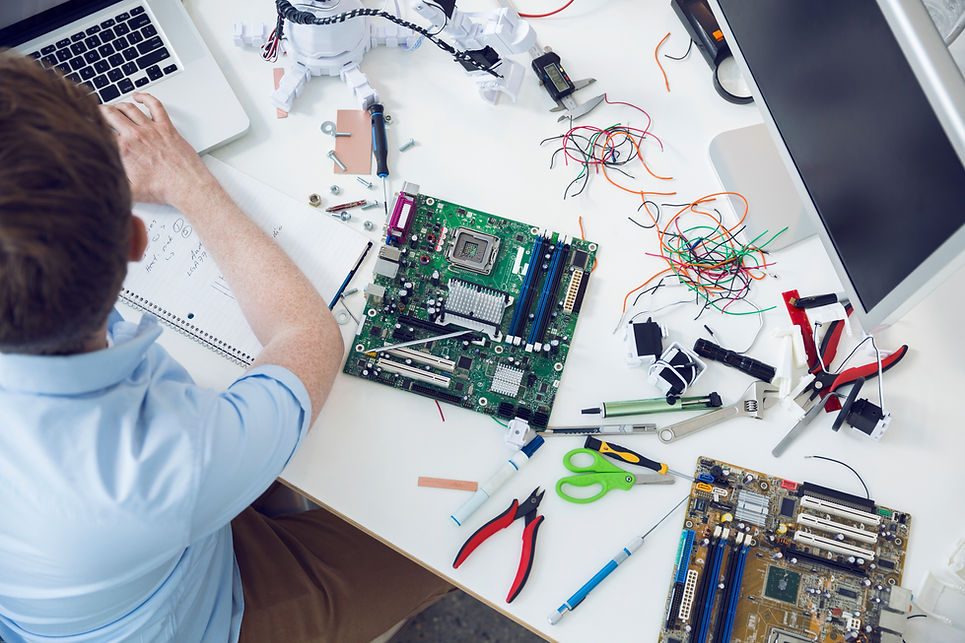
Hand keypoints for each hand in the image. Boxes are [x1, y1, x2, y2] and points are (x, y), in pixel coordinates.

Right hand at [100, 93, 214, 206]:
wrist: (187, 187)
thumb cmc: (162, 189)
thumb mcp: (129, 191)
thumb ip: (111, 180)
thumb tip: (97, 179)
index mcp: (123, 150)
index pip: (100, 132)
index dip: (92, 128)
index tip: (88, 127)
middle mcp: (135, 135)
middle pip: (110, 114)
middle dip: (100, 111)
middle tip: (96, 112)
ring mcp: (151, 129)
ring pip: (129, 108)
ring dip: (118, 105)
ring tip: (113, 107)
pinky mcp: (167, 127)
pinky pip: (155, 105)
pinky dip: (145, 97)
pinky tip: (138, 96)